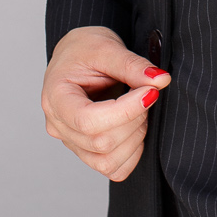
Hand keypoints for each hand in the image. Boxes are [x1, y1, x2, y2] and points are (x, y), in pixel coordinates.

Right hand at [41, 26, 170, 183]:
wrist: (77, 55)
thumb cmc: (84, 49)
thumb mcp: (107, 47)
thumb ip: (132, 65)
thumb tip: (160, 80)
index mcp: (55, 97)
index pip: (87, 120)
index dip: (125, 111)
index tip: (150, 92)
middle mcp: (58, 125)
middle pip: (101, 142)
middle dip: (134, 119)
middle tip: (147, 93)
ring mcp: (71, 142)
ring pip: (107, 161)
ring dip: (135, 137)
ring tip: (140, 109)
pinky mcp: (86, 152)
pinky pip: (112, 169)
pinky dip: (132, 153)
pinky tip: (135, 127)